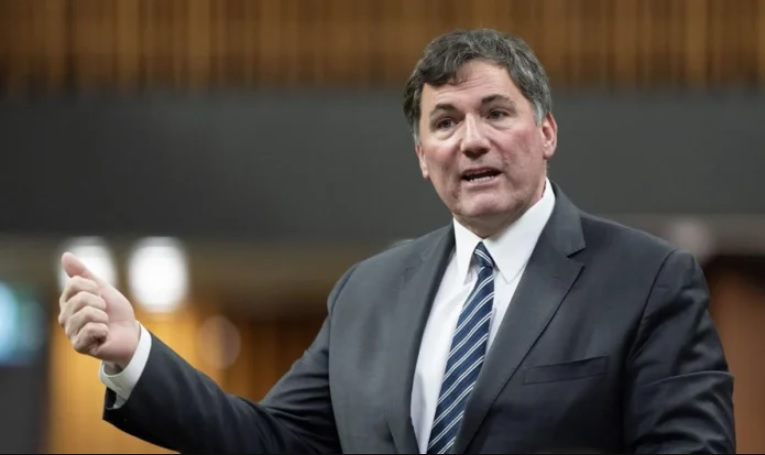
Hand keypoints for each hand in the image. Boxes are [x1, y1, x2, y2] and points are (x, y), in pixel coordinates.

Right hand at [58, 252, 139, 368]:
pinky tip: (103, 335)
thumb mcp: (103, 289)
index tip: (101, 296)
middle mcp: (65, 317)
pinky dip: (104, 330)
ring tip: (104, 324)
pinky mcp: (79, 346)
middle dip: (100, 303)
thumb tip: (65, 255)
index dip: (94, 287)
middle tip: (104, 313)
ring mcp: (70, 332)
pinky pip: (91, 329)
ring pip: (87, 314)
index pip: (74, 283)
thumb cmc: (116, 312)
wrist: (130, 333)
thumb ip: (83, 273)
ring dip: (103, 317)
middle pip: (81, 298)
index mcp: (68, 301)